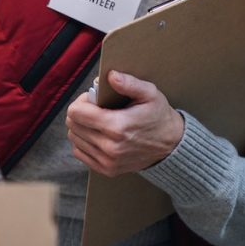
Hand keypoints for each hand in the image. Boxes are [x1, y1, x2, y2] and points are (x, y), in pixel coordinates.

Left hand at [65, 70, 183, 176]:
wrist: (171, 146)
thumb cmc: (158, 116)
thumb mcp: (149, 94)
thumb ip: (129, 83)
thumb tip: (111, 76)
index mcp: (117, 127)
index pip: (76, 113)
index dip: (82, 101)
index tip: (94, 99)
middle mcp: (110, 147)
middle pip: (73, 125)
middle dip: (81, 112)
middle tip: (97, 108)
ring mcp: (107, 161)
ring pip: (74, 138)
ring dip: (82, 127)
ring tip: (99, 121)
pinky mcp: (107, 169)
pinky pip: (79, 152)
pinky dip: (84, 141)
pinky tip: (98, 134)